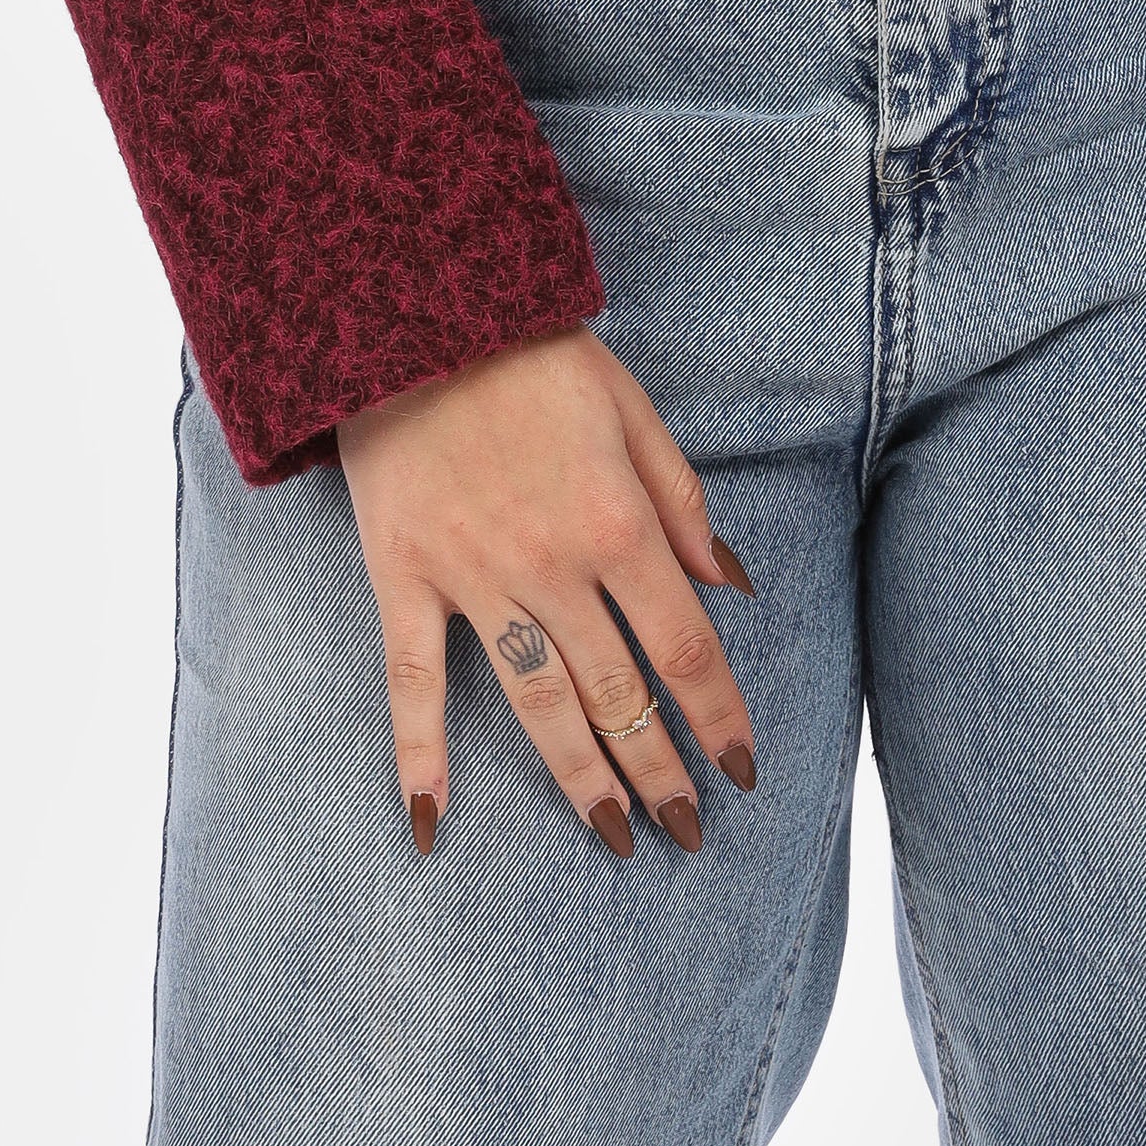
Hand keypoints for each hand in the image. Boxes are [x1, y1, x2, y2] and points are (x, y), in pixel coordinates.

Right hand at [336, 325, 759, 858]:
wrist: (415, 310)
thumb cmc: (534, 354)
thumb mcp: (631, 407)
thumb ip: (682, 500)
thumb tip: (732, 583)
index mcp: (616, 521)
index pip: (682, 644)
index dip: (718, 714)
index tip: (743, 768)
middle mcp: (551, 564)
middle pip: (617, 691)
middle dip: (659, 768)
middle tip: (687, 830)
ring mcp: (472, 577)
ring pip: (536, 702)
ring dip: (579, 777)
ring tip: (612, 835)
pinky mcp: (402, 577)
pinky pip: (411, 681)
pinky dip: (418, 756)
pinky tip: (431, 822)